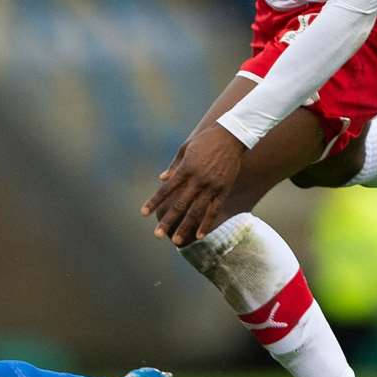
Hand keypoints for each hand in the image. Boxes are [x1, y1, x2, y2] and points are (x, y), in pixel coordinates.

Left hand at [141, 123, 246, 246]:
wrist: (232, 135)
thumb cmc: (205, 140)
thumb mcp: (186, 149)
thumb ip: (174, 166)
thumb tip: (161, 179)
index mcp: (186, 168)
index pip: (166, 189)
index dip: (154, 202)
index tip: (144, 213)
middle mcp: (198, 179)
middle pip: (179, 204)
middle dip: (167, 220)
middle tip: (157, 235)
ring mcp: (212, 186)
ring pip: (196, 211)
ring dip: (185, 227)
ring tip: (176, 241)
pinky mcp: (224, 189)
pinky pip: (214, 210)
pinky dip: (207, 223)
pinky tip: (200, 236)